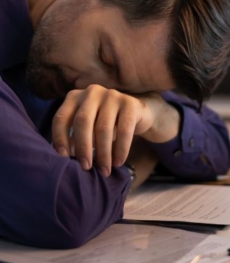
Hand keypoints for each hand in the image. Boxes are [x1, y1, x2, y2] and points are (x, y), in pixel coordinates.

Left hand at [52, 84, 179, 175]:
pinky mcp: (130, 103)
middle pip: (82, 121)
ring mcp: (112, 95)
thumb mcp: (87, 126)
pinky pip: (124, 130)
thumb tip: (64, 161)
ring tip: (104, 170)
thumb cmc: (105, 124)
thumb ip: (74, 136)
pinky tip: (118, 162)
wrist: (136, 114)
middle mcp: (92, 92)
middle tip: (86, 168)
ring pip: (103, 128)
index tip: (63, 158)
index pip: (61, 117)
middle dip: (83, 148)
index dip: (60, 138)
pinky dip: (121, 149)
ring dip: (103, 153)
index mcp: (75, 97)